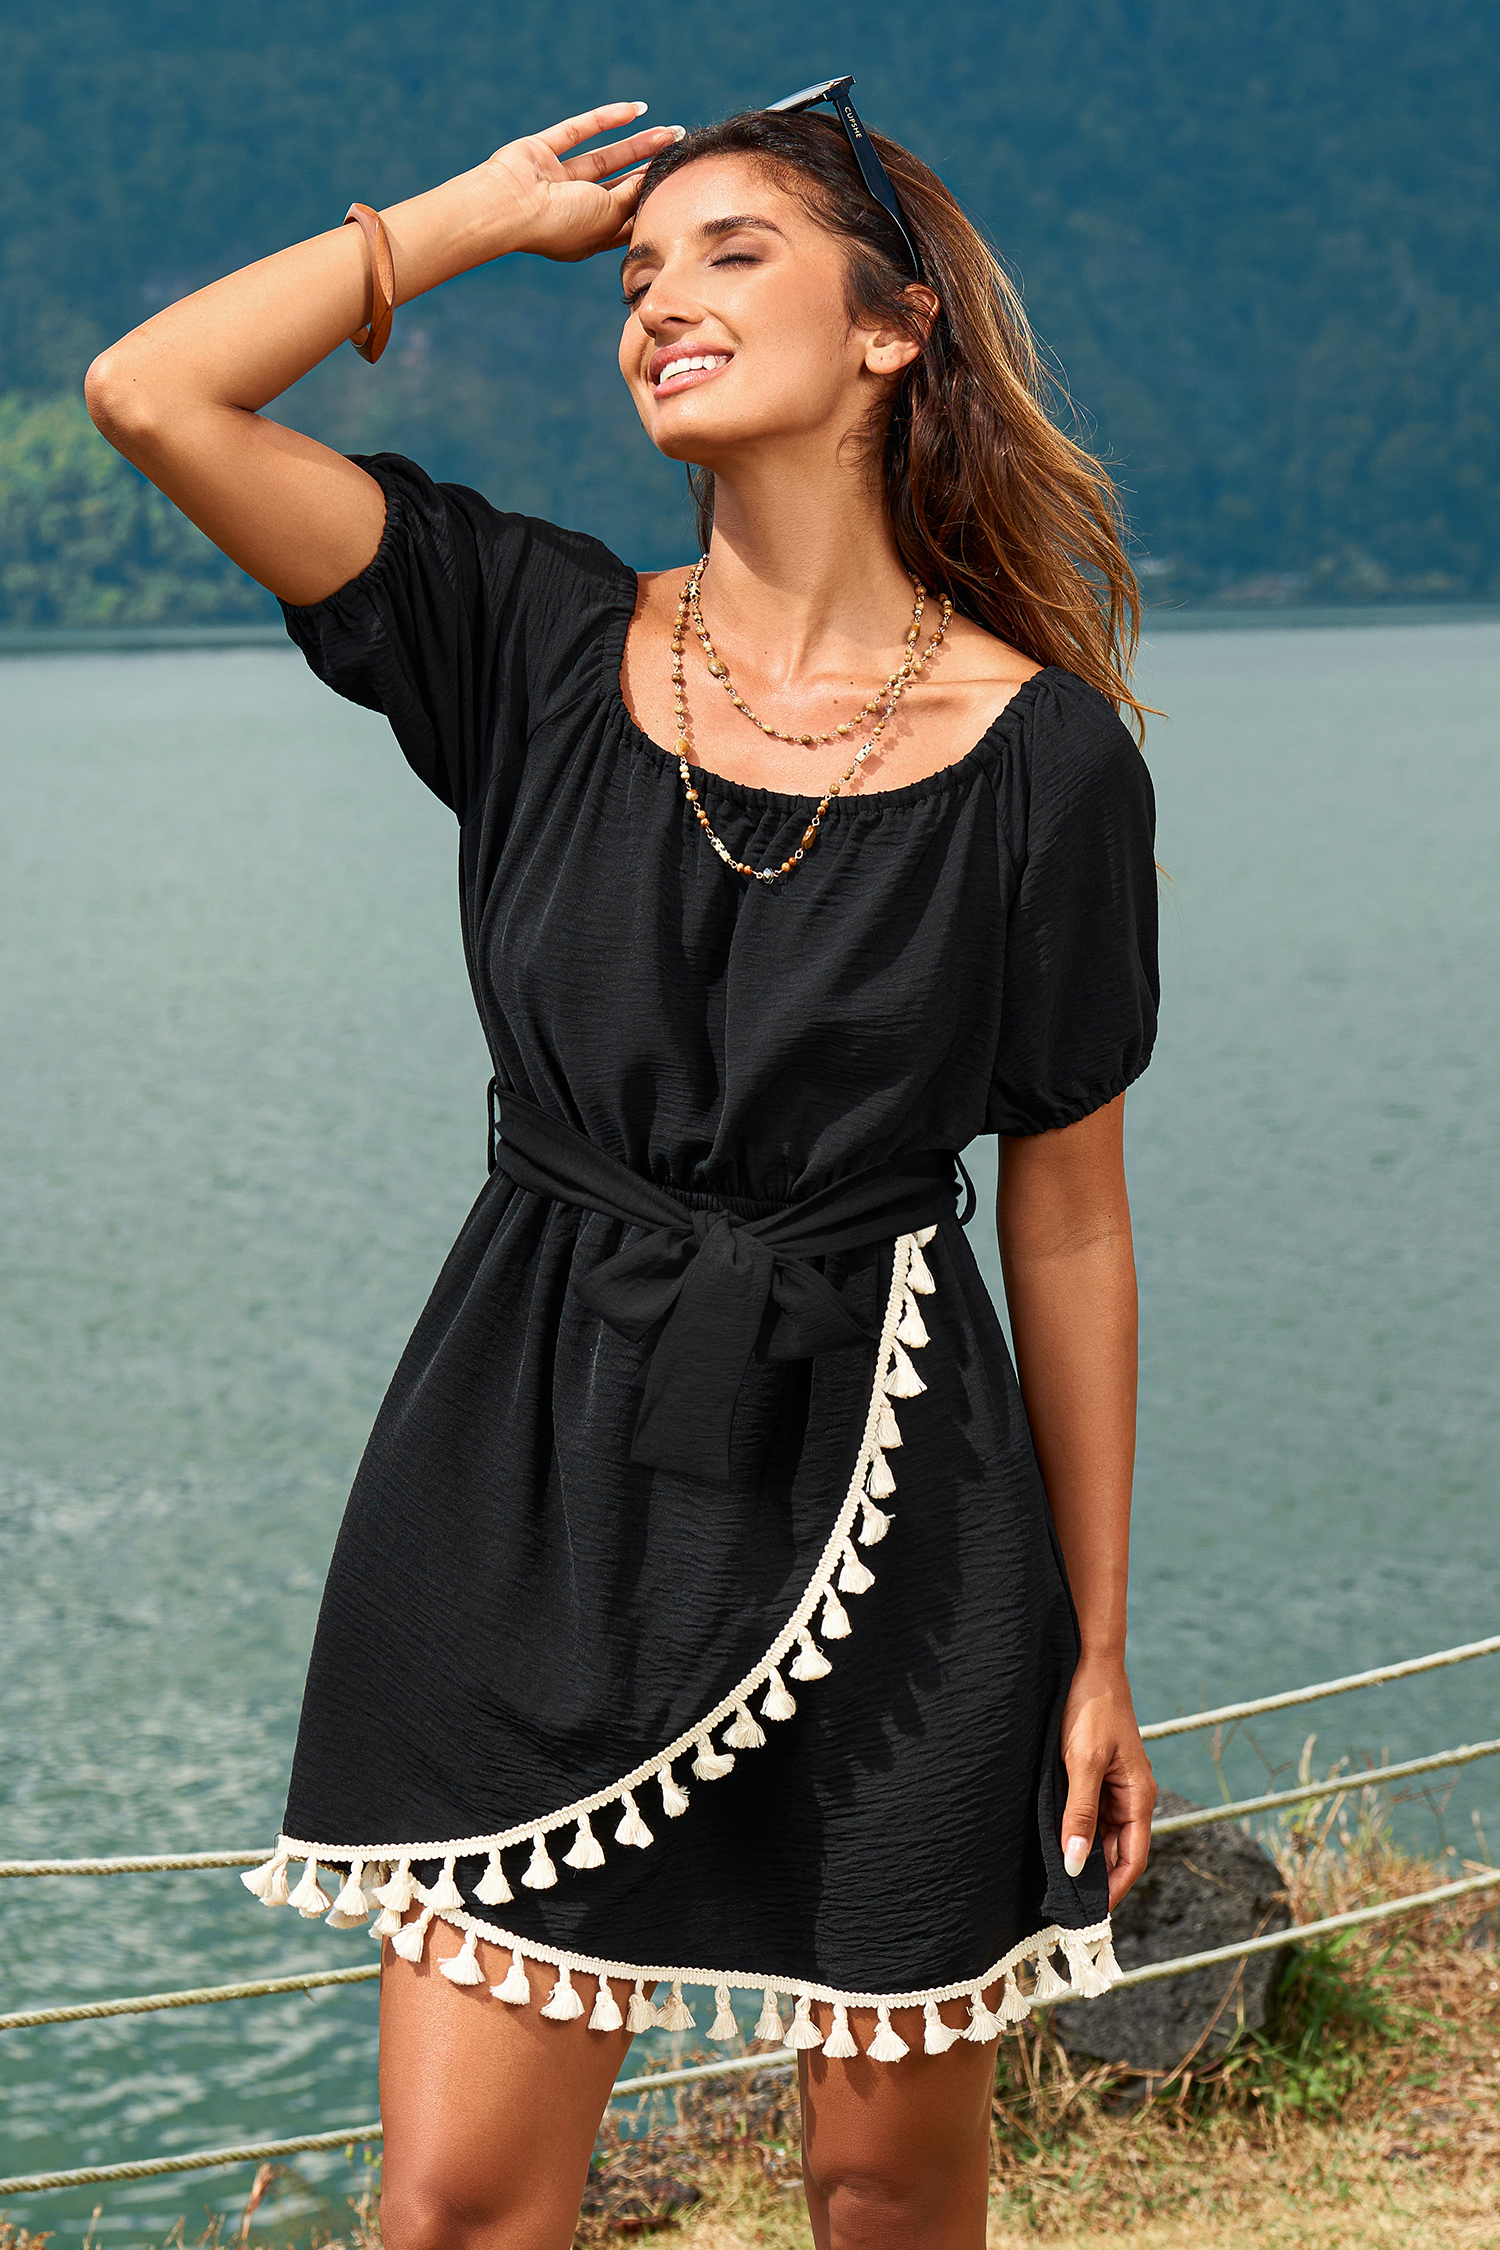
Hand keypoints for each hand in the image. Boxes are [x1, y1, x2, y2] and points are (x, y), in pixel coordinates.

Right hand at [480, 102, 680, 264]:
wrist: (509, 207)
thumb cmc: (560, 224)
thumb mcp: (609, 215)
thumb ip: (633, 195)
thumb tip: (653, 176)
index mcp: (588, 236)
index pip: (627, 218)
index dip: (652, 202)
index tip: (680, 185)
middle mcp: (573, 209)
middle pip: (620, 186)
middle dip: (649, 168)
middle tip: (679, 150)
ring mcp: (556, 179)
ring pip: (606, 157)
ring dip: (638, 143)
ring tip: (670, 131)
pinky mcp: (541, 151)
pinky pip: (579, 131)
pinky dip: (606, 118)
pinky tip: (636, 109)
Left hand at [1059, 1656, 1155, 1910]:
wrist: (1087, 1662)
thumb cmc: (1089, 1708)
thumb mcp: (1081, 1763)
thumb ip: (1080, 1814)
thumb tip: (1076, 1864)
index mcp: (1139, 1797)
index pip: (1133, 1859)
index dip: (1114, 1889)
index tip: (1089, 1914)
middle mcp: (1131, 1796)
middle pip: (1118, 1850)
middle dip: (1096, 1878)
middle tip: (1065, 1904)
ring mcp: (1113, 1785)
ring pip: (1102, 1833)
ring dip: (1084, 1855)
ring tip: (1056, 1881)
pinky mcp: (1096, 1773)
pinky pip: (1090, 1812)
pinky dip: (1076, 1830)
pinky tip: (1054, 1842)